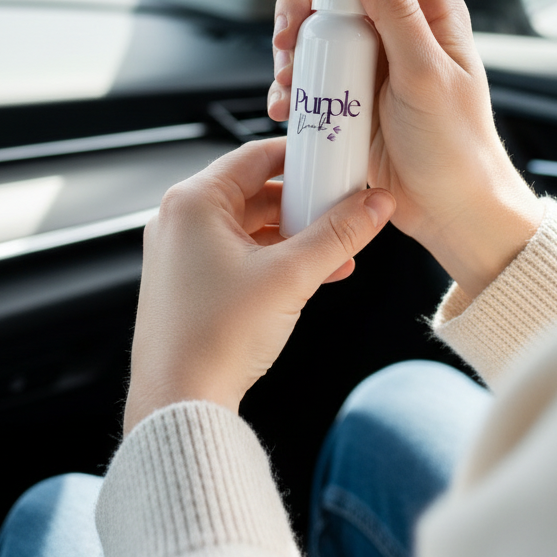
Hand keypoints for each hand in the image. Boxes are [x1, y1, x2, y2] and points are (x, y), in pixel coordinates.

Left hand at [123, 137, 393, 431]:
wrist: (180, 401)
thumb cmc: (217, 336)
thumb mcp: (291, 276)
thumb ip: (338, 235)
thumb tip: (376, 205)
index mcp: (194, 201)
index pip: (257, 154)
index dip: (303, 156)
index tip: (336, 162)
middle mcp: (181, 219)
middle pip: (256, 190)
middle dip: (306, 203)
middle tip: (344, 209)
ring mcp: (182, 252)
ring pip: (252, 226)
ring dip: (297, 235)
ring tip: (340, 249)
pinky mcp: (190, 282)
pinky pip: (241, 254)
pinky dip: (277, 259)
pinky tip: (318, 274)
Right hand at [269, 0, 541, 299]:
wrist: (449, 211)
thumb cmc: (456, 148)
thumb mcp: (428, 78)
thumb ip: (398, 15)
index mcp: (432, 10)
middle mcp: (398, 24)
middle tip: (293, 35)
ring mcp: (371, 57)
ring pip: (316, 21)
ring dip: (290, 44)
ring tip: (290, 84)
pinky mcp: (349, 90)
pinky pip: (309, 66)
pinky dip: (289, 80)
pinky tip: (287, 105)